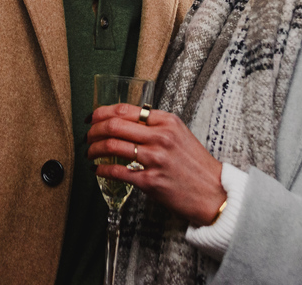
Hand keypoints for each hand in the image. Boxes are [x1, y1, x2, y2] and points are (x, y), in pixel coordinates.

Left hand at [86, 104, 225, 225]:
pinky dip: (102, 170)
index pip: (124, 110)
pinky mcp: (151, 181)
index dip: (102, 112)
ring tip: (90, 152)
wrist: (214, 193)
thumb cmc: (196, 165)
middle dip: (93, 130)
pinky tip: (98, 170)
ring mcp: (155, 159)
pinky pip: (117, 172)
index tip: (92, 118)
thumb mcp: (180, 134)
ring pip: (111, 146)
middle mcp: (160, 137)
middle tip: (87, 136)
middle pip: (113, 125)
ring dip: (94, 149)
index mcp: (166, 121)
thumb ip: (156, 126)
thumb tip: (126, 122)